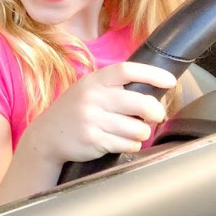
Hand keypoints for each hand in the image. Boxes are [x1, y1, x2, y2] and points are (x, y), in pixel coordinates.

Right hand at [21, 62, 175, 164]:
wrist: (46, 136)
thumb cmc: (75, 112)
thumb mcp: (87, 90)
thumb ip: (114, 88)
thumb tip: (155, 92)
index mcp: (94, 81)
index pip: (127, 70)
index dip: (153, 74)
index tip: (170, 82)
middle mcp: (92, 97)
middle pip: (141, 102)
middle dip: (155, 113)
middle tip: (154, 116)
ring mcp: (92, 119)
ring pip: (139, 128)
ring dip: (140, 133)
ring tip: (128, 131)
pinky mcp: (94, 140)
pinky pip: (129, 144)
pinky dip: (130, 145)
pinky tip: (118, 141)